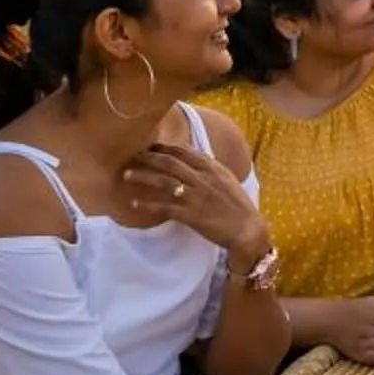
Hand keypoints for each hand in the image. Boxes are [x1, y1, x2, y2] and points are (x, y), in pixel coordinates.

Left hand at [119, 137, 262, 255]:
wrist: (246, 228)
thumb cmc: (238, 205)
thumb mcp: (226, 179)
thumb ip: (209, 167)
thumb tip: (195, 157)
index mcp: (211, 168)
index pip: (184, 151)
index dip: (164, 147)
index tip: (151, 145)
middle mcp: (202, 178)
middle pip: (169, 163)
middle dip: (148, 157)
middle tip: (132, 155)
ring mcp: (195, 196)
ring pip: (163, 182)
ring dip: (143, 177)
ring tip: (126, 175)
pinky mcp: (190, 214)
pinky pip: (164, 207)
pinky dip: (147, 205)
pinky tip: (134, 204)